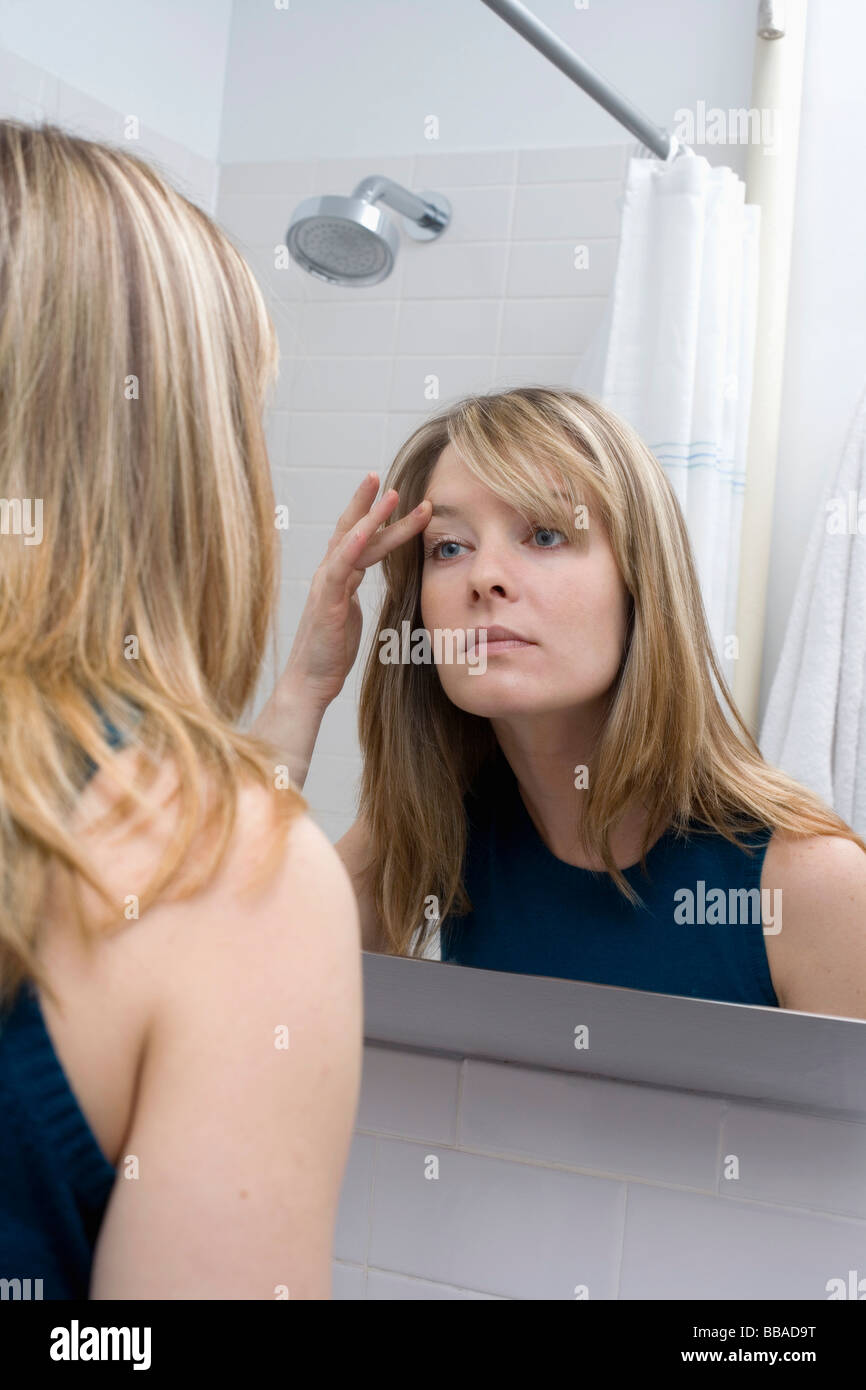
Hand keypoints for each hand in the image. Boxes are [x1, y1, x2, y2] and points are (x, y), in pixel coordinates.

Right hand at [280, 473, 431, 711]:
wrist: (309, 681)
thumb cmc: (329, 652)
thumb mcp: (349, 614)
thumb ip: (353, 592)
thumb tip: (362, 581)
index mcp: (337, 576)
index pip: (356, 537)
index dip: (373, 514)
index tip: (392, 494)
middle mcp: (329, 574)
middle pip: (351, 529)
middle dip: (370, 503)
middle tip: (387, 478)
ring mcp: (326, 585)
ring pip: (351, 542)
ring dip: (372, 516)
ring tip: (393, 494)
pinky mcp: (327, 601)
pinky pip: (339, 567)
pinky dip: (352, 546)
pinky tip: (364, 529)